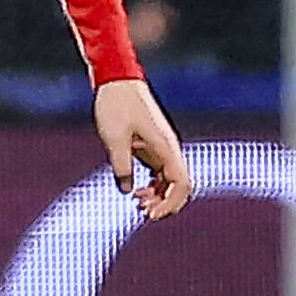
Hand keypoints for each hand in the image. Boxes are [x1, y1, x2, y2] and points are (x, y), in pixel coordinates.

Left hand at [96, 77, 192, 219]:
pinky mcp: (151, 147)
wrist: (116, 79)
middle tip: (142, 213)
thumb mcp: (114, 138)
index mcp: (166, 147)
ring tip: (137, 205)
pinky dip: (152, 186)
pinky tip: (136, 192)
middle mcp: (169, 149)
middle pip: (179, 186)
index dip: (170, 204)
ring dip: (158, 196)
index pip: (182, 184)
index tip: (150, 215)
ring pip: (169, 181)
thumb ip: (121, 166)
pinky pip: (159, 173)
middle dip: (165, 204)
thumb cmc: (116, 105)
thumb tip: (127, 190)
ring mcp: (161, 148)